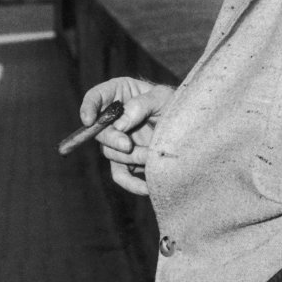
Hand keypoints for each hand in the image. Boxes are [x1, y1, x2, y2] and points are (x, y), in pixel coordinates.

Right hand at [78, 76, 174, 196]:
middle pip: (99, 131)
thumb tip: (119, 125)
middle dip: (112, 139)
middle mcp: (113, 118)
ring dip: (130, 157)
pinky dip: (131, 183)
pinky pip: (121, 174)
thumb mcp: (162, 97)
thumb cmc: (176, 103)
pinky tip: (146, 187)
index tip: (89, 120)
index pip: (95, 97)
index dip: (88, 107)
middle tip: (127, 145)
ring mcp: (119, 140)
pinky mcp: (128, 160)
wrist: (192, 126)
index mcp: (118, 94)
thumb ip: (140, 105)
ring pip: (110, 152)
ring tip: (152, 155)